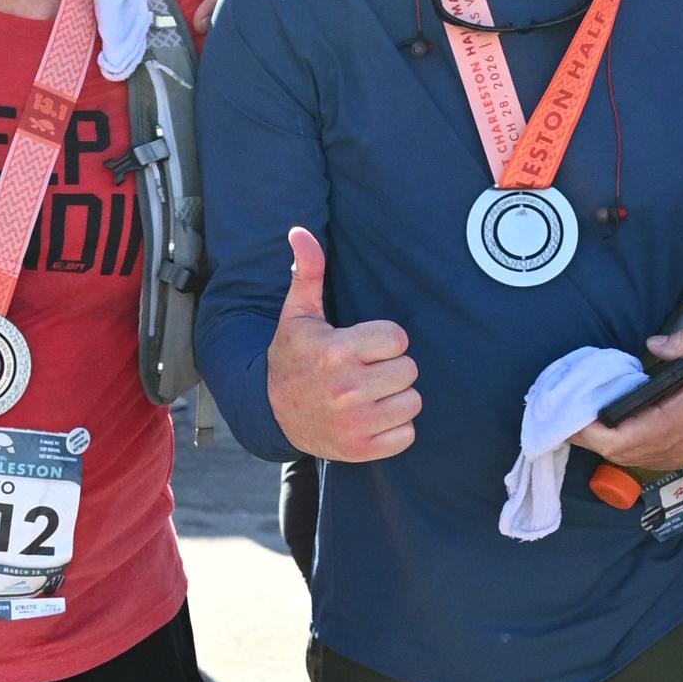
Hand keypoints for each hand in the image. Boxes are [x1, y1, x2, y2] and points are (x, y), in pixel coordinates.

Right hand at [266, 226, 417, 461]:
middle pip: (409, 369)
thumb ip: (307, 272)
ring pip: (412, 401)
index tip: (363, 345)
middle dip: (391, 367)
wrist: (270, 412)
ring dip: (396, 397)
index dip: (384, 339)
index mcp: (335, 352)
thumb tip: (300, 232)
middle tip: (366, 370)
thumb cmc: (292, 357)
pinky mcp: (361, 450)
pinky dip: (396, 427)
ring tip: (370, 393)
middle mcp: (346, 390)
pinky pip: (407, 434)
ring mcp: (355, 424)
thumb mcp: (297, 314)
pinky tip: (372, 417)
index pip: (397, 338)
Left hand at [566, 326, 682, 475]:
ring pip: (592, 447)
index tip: (576, 399)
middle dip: (572, 420)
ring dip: (577, 425)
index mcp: (658, 429)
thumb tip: (654, 343)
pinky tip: (580, 409)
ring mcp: (634, 456)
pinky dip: (587, 431)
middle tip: (561, 391)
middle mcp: (641, 448)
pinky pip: (600, 448)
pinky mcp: (631, 457)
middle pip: (592, 444)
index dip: (587, 425)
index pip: (611, 440)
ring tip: (566, 397)